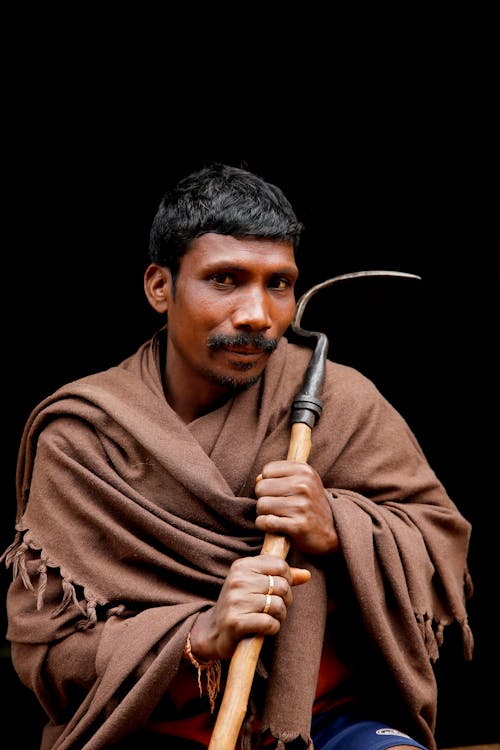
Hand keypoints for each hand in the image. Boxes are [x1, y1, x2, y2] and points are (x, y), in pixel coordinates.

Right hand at [189, 554, 309, 659]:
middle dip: (285, 600)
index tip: (280, 589)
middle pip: (282, 586)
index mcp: (242, 566)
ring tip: (269, 618)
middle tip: (275, 608)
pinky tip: (265, 629)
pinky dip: (273, 628)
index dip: (288, 578)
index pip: (279, 565)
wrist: (214, 631)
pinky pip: (270, 623)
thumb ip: (281, 577)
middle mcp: (237, 580)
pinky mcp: (236, 622)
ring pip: (278, 606)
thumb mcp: (256, 584)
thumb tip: (307, 575)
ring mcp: (235, 601)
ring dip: (279, 617)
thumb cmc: (241, 604)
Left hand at [254, 460, 338, 554]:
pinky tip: (275, 526)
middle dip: (264, 499)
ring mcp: (302, 506)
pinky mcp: (298, 525)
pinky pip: (267, 522)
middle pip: (261, 487)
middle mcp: (304, 485)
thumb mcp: (302, 482)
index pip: (267, 471)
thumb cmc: (309, 505)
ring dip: (264, 514)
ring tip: (277, 516)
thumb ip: (279, 475)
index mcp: (304, 471)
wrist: (330, 532)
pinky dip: (265, 525)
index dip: (267, 482)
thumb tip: (258, 479)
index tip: (279, 492)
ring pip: (262, 505)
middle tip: (276, 506)